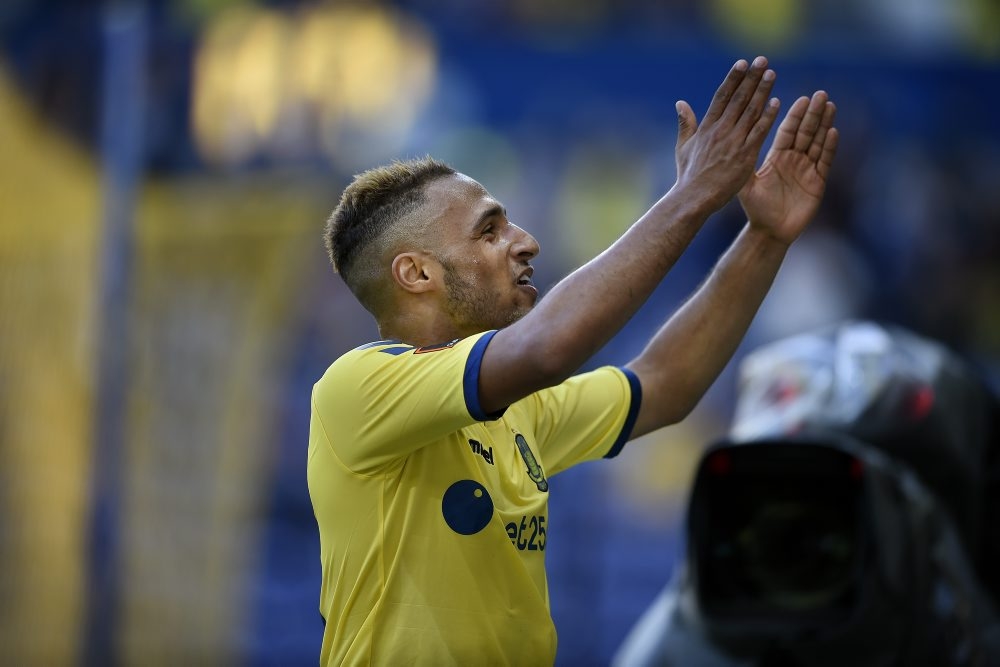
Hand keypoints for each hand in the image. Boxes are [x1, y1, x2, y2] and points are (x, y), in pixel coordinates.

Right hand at [674, 56, 781, 211]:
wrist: (694, 198)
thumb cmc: (689, 176)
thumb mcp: (683, 147)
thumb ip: (685, 123)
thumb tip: (680, 103)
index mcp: (706, 127)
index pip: (722, 96)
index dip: (733, 78)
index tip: (743, 63)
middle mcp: (720, 130)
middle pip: (738, 98)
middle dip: (751, 78)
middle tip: (763, 60)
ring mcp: (733, 141)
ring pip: (750, 111)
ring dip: (762, 91)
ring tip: (772, 74)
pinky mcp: (745, 155)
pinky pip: (759, 131)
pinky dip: (768, 116)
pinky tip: (777, 102)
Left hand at [738, 91, 838, 244]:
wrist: (768, 231)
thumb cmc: (755, 208)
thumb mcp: (746, 183)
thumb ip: (741, 163)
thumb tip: (729, 141)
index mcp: (777, 157)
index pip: (787, 131)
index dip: (795, 115)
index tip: (802, 98)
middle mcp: (794, 160)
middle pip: (805, 132)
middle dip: (813, 113)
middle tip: (820, 94)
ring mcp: (807, 170)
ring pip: (817, 142)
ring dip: (824, 124)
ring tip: (830, 105)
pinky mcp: (817, 182)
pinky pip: (824, 162)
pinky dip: (828, 147)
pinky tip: (833, 132)